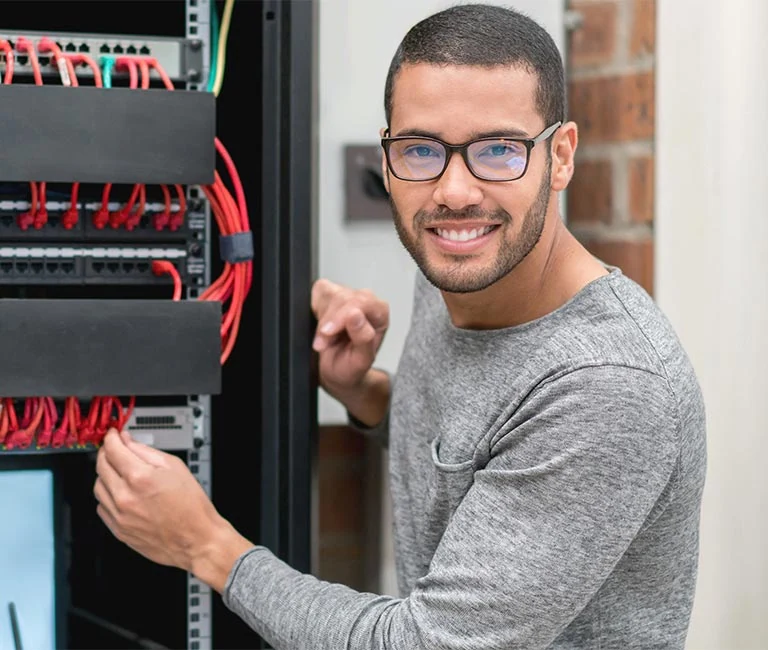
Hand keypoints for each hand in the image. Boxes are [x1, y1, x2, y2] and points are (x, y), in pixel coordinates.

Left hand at [94, 429, 228, 573]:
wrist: (197, 540)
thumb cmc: (191, 506)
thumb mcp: (175, 467)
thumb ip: (146, 451)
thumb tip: (128, 442)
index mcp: (140, 478)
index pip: (112, 450)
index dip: (111, 438)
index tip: (114, 434)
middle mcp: (125, 497)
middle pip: (100, 466)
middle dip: (106, 453)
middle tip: (116, 449)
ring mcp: (119, 516)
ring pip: (97, 487)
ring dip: (105, 475)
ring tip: (121, 473)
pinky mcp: (118, 530)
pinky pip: (101, 507)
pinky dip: (108, 496)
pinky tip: (122, 493)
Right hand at [311, 279, 388, 397]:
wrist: (335, 372)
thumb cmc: (349, 366)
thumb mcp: (359, 362)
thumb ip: (363, 339)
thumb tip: (355, 314)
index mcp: (380, 313)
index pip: (361, 302)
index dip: (340, 316)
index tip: (326, 333)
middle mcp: (366, 301)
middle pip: (342, 297)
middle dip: (327, 321)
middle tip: (322, 344)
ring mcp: (347, 295)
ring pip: (327, 293)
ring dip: (320, 318)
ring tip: (322, 341)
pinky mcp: (329, 294)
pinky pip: (317, 293)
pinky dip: (313, 310)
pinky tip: (319, 328)